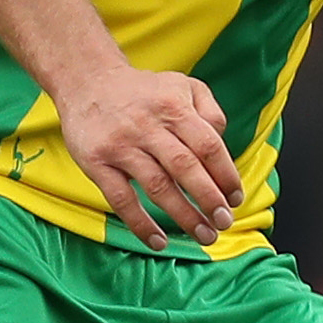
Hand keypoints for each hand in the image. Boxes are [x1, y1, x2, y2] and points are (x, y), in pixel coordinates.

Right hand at [57, 57, 241, 250]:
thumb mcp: (182, 85)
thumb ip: (209, 109)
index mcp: (173, 107)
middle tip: (224, 222)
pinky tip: (158, 241)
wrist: (87, 81)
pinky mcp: (97, 163)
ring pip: (157, 186)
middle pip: (186, 167)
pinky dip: (141, 223)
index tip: (236, 199)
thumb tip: (223, 141)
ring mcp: (121, 145)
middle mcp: (148, 125)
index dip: (225, 175)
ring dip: (183, 215)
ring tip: (203, 235)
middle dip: (209, 199)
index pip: (208, 145)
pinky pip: (121, 199)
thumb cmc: (142, 91)